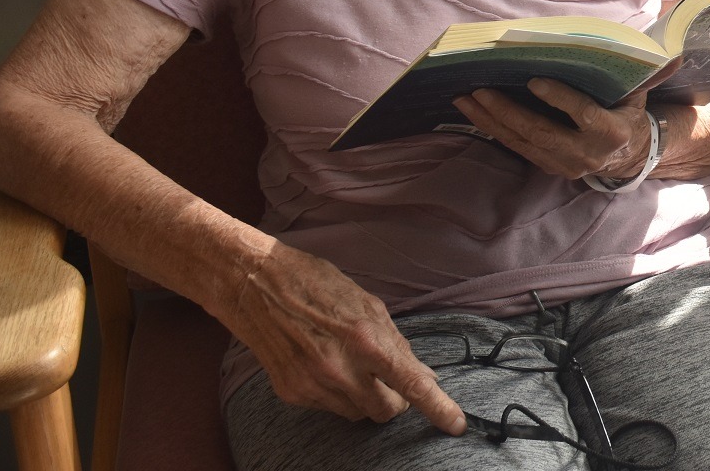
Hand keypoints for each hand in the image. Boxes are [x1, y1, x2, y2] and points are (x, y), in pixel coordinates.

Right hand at [222, 241, 464, 432]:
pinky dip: (337, 394)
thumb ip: (396, 342)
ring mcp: (312, 384)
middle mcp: (340, 368)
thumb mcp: (367, 303)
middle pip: (386, 411)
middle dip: (395, 399)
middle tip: (391, 378)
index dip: (438, 407)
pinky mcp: (291, 393)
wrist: (254, 285)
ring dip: (365, 397)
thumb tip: (422, 374)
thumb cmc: (315, 284)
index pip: (411, 384)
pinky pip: (329, 408)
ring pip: (357, 413)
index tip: (455, 424)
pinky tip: (326, 364)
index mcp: (366, 338)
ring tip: (352, 364)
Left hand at [453, 81, 650, 179]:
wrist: (629, 155)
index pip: (583, 114)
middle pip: (543, 133)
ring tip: (465, 100)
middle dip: (509, 112)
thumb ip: (636, 75)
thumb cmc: (627, 113)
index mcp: (611, 132)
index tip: (534, 81)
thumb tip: (650, 50)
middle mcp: (587, 153)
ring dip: (491, 122)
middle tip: (481, 91)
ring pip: (523, 143)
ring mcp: (566, 165)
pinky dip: (495, 130)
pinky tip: (476, 113)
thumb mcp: (635, 94)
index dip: (559, 98)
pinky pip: (518, 148)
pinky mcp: (550, 168)